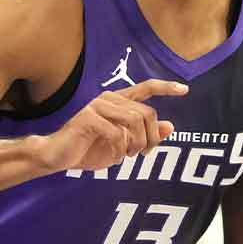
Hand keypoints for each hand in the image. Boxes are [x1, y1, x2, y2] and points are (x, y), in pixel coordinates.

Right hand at [32, 79, 188, 171]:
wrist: (57, 156)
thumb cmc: (89, 148)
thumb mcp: (123, 145)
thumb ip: (145, 135)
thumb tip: (170, 126)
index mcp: (118, 100)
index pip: (146, 88)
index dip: (166, 88)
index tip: (185, 89)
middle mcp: (109, 98)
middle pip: (147, 114)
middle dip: (150, 138)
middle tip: (142, 153)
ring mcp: (98, 106)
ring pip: (135, 122)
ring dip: (136, 144)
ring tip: (127, 155)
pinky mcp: (89, 118)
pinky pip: (117, 134)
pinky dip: (119, 150)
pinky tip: (113, 156)